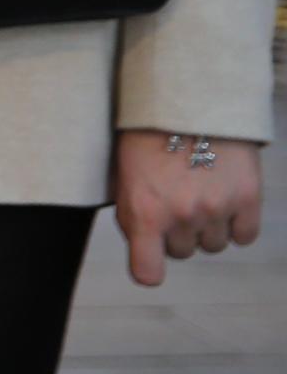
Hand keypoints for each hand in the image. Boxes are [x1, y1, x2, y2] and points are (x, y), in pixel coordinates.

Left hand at [115, 131, 263, 284]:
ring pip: (214, 245)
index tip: (151, 260)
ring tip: (198, 193)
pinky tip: (225, 198)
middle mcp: (182, 216)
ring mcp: (218, 209)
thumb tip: (146, 248)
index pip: (148, 272)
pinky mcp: (248, 199)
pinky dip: (236, 223)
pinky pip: (244, 235)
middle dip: (177, 232)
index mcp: (145, 212)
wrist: (189, 101)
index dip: (149, 268)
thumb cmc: (148, 137)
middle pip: (182, 252)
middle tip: (174, 200)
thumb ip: (133, 215)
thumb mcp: (125, 177)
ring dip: (207, 227)